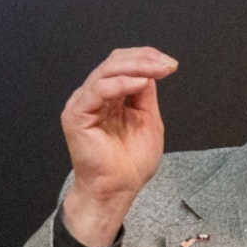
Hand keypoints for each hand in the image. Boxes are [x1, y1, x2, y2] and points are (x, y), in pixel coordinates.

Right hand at [60, 47, 175, 246]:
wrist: (118, 189)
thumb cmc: (129, 163)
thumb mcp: (148, 119)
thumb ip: (145, 94)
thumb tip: (150, 71)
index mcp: (108, 97)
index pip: (122, 64)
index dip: (146, 58)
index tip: (170, 64)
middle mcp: (93, 97)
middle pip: (114, 62)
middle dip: (144, 58)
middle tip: (167, 65)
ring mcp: (82, 104)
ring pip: (106, 71)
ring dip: (135, 66)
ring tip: (157, 70)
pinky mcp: (76, 116)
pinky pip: (97, 90)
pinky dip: (120, 84)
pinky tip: (139, 84)